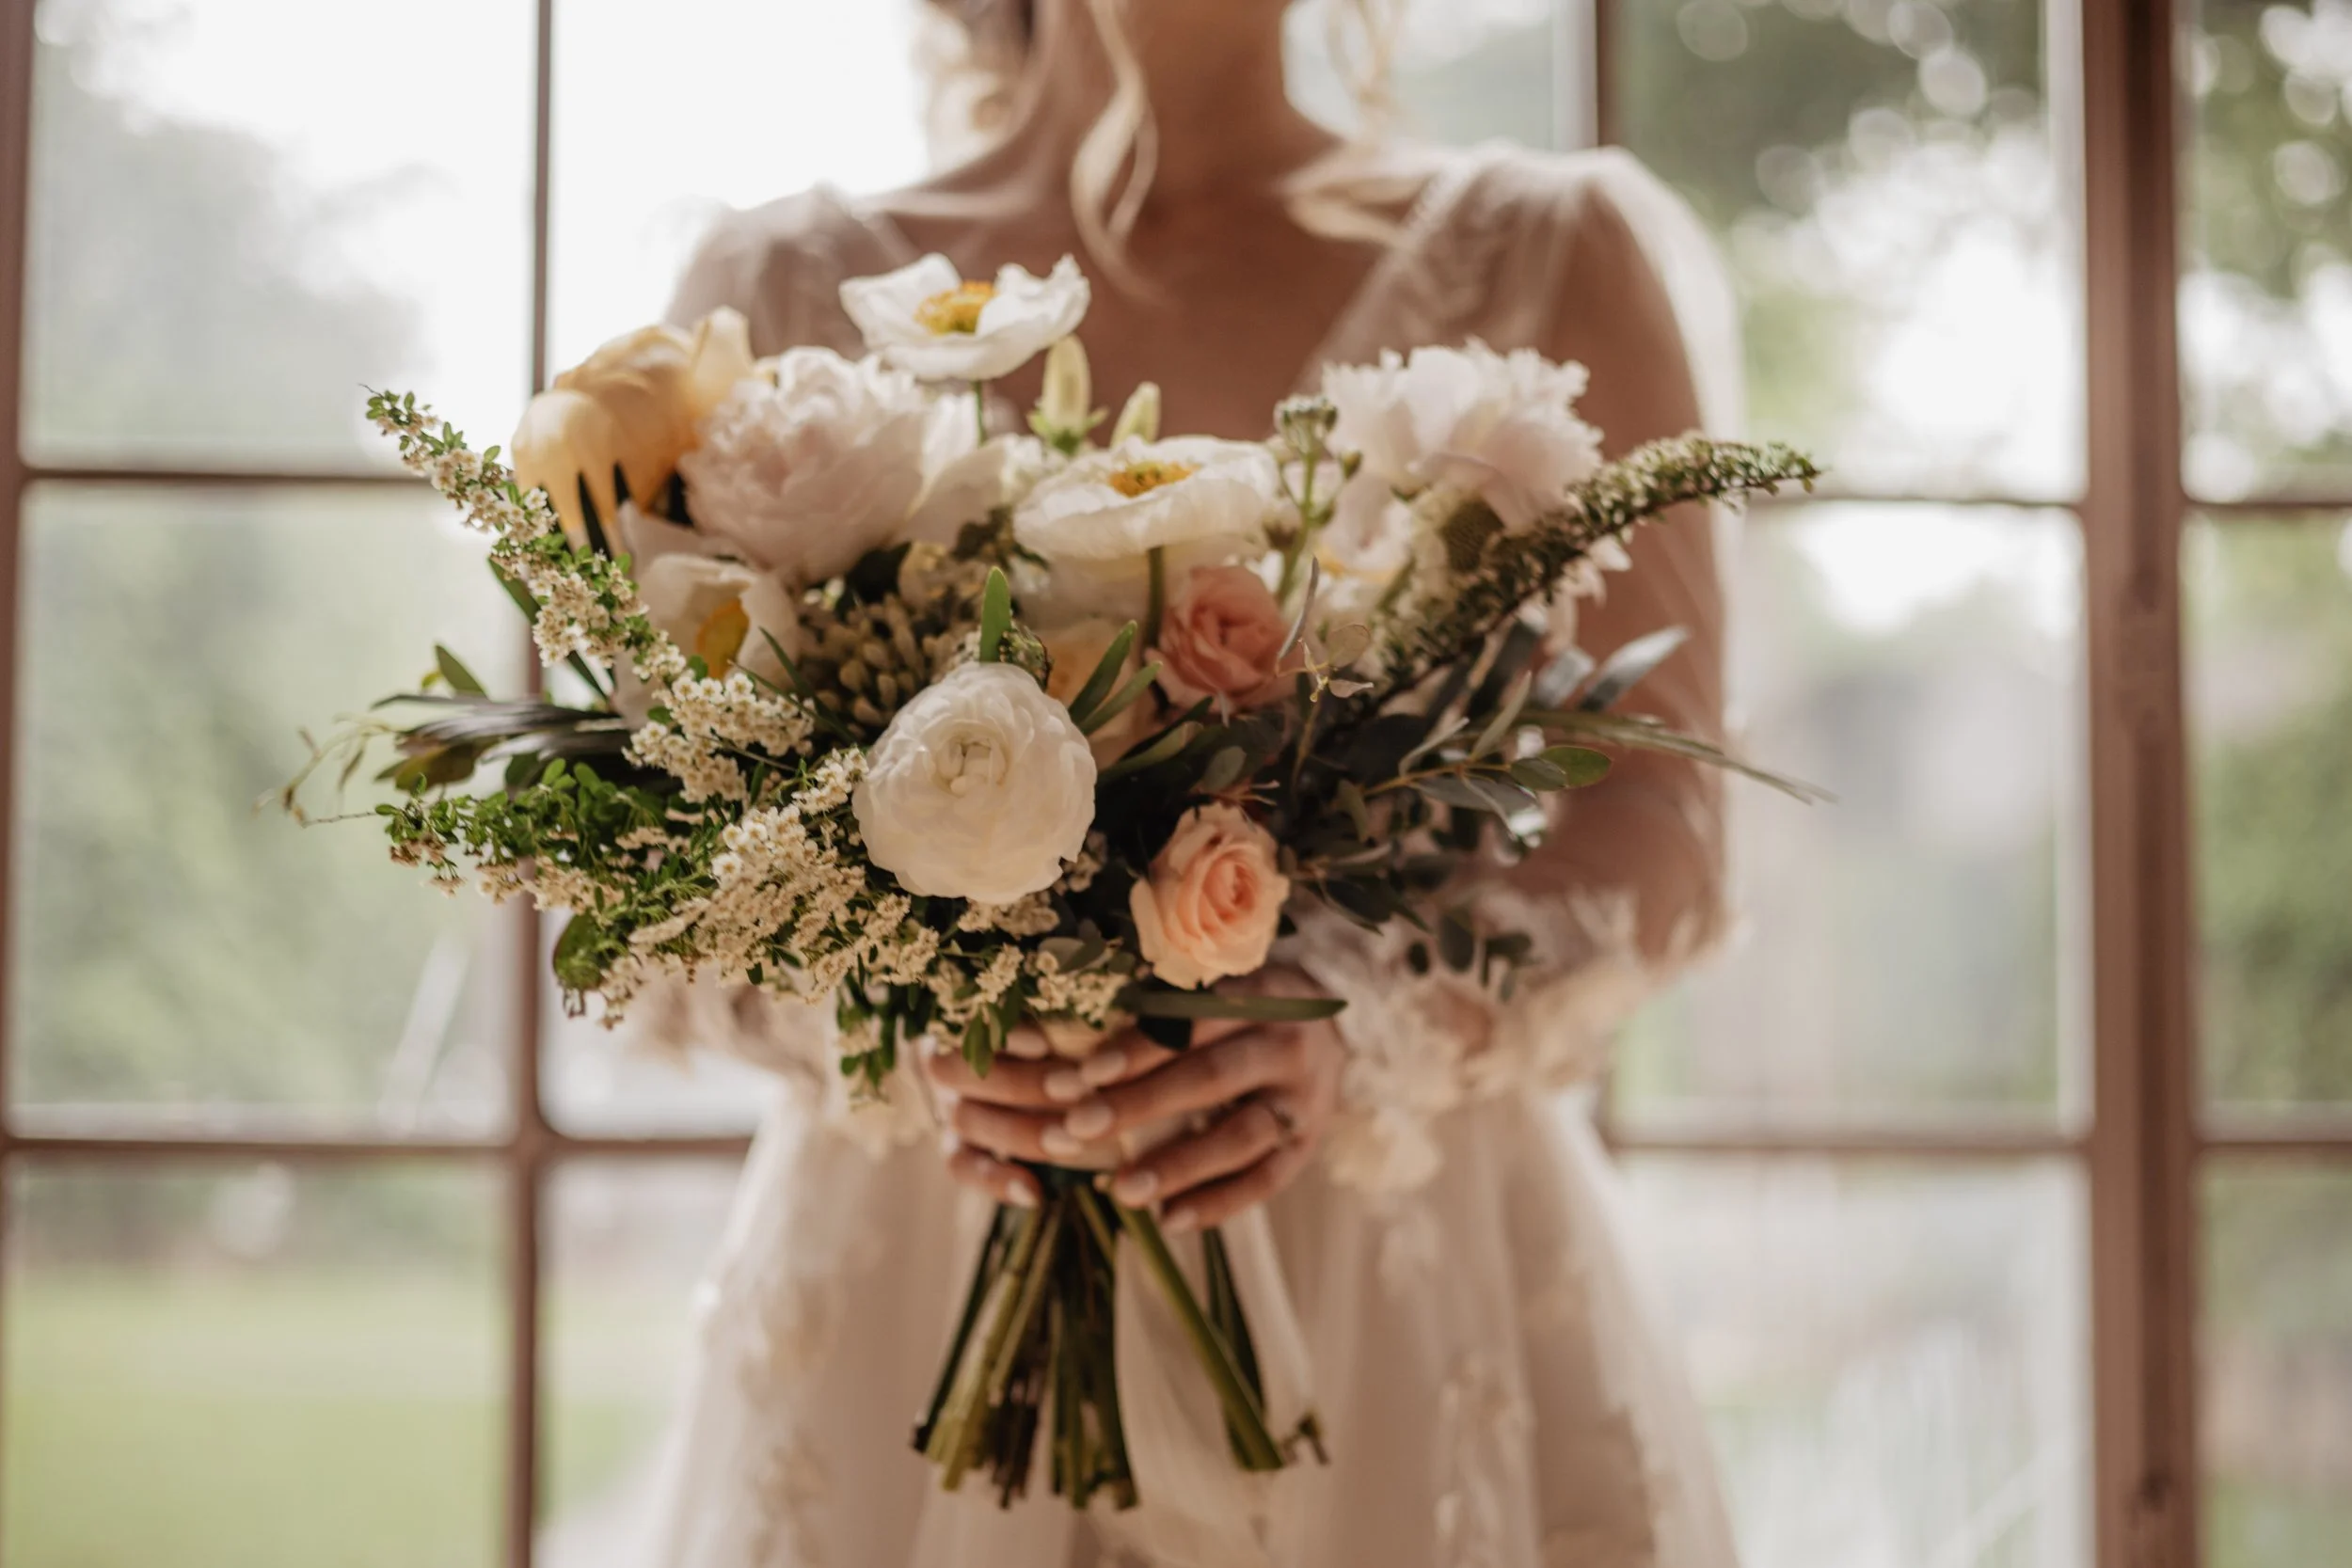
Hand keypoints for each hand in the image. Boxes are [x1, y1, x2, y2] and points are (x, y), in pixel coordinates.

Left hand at [924, 967, 1343, 1232]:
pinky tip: (1169, 1220)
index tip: (1082, 1073)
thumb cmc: (1243, 1009)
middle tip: (1078, 1129)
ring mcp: (1303, 1100)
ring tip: (1122, 1191)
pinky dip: (1217, 1204)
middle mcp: (1285, 1044)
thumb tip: (1072, 1017)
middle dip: (1141, 1105)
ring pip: (1240, 1136)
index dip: (1137, 1046)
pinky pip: (1265, 1181)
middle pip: (1211, 1077)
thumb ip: (1162, 1000)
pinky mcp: (1308, 1146)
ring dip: (1179, 1166)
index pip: (1193, 1019)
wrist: (1333, 1036)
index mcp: (1258, 994)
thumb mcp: (1216, 986)